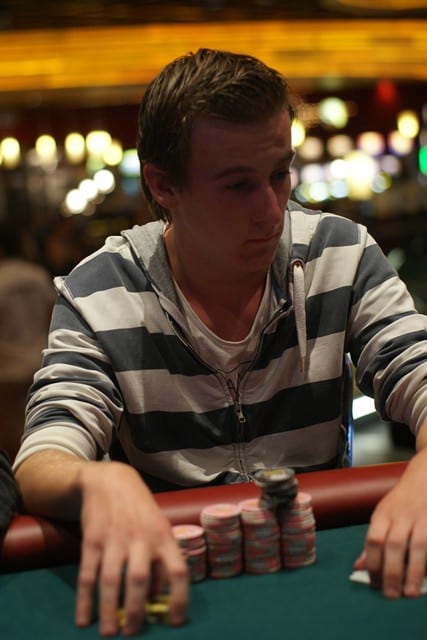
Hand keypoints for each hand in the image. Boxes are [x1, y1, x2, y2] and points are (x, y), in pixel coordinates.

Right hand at [74, 461, 188, 635]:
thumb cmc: (140, 510)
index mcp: (164, 536)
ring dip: (109, 609)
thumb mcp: (159, 527)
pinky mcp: (92, 539)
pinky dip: (84, 599)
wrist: (110, 480)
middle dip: (136, 610)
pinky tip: (83, 618)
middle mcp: (141, 538)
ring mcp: (115, 538)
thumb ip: (161, 558)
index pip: (177, 570)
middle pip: (140, 579)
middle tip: (132, 632)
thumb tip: (158, 597)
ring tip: (109, 633)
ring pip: (111, 580)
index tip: (175, 622)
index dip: (179, 598)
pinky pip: (88, 573)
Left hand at [354, 448, 426, 597]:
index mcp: (383, 513)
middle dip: (391, 572)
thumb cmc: (403, 500)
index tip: (373, 583)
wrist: (426, 474)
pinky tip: (426, 577)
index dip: (372, 563)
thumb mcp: (384, 514)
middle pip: (394, 545)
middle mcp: (401, 515)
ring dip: (413, 571)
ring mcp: (421, 517)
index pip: (373, 539)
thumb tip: (359, 567)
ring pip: (417, 546)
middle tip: (390, 595)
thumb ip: (374, 541)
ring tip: (410, 593)